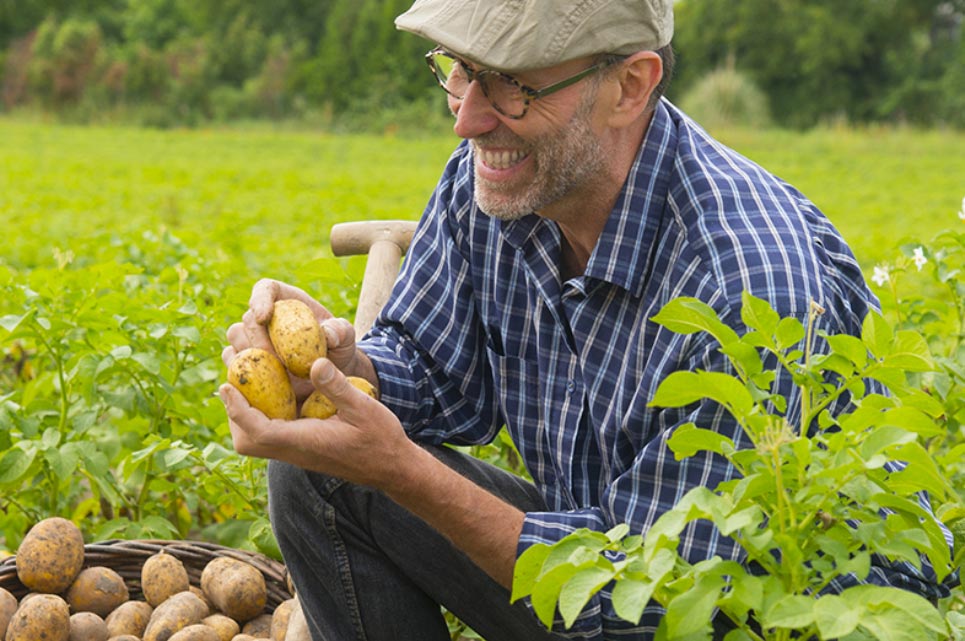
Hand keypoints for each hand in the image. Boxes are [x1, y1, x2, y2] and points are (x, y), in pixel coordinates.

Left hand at [219, 357, 413, 488]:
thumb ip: (337, 386)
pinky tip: (273, 393)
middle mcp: (296, 451)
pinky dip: (262, 416)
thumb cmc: (381, 438)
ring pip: (257, 442)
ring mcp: (298, 452)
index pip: (259, 432)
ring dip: (245, 416)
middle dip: (234, 415)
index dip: (238, 410)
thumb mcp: (364, 406)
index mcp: (306, 442)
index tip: (226, 386)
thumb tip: (314, 362)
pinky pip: (271, 436)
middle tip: (233, 383)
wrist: (391, 467)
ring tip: (247, 385)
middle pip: (248, 443)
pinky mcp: (303, 449)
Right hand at [222, 278, 359, 398]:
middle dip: (257, 338)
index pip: (265, 289)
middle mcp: (264, 318)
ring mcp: (253, 339)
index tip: (263, 317)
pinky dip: (244, 372)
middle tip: (276, 360)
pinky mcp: (248, 361)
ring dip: (250, 356)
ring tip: (275, 373)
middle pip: (247, 319)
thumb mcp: (346, 337)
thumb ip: (341, 331)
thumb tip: (329, 334)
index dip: (259, 299)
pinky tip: (263, 384)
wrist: (330, 372)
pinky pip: (234, 363)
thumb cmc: (338, 347)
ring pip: (236, 339)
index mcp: (285, 300)